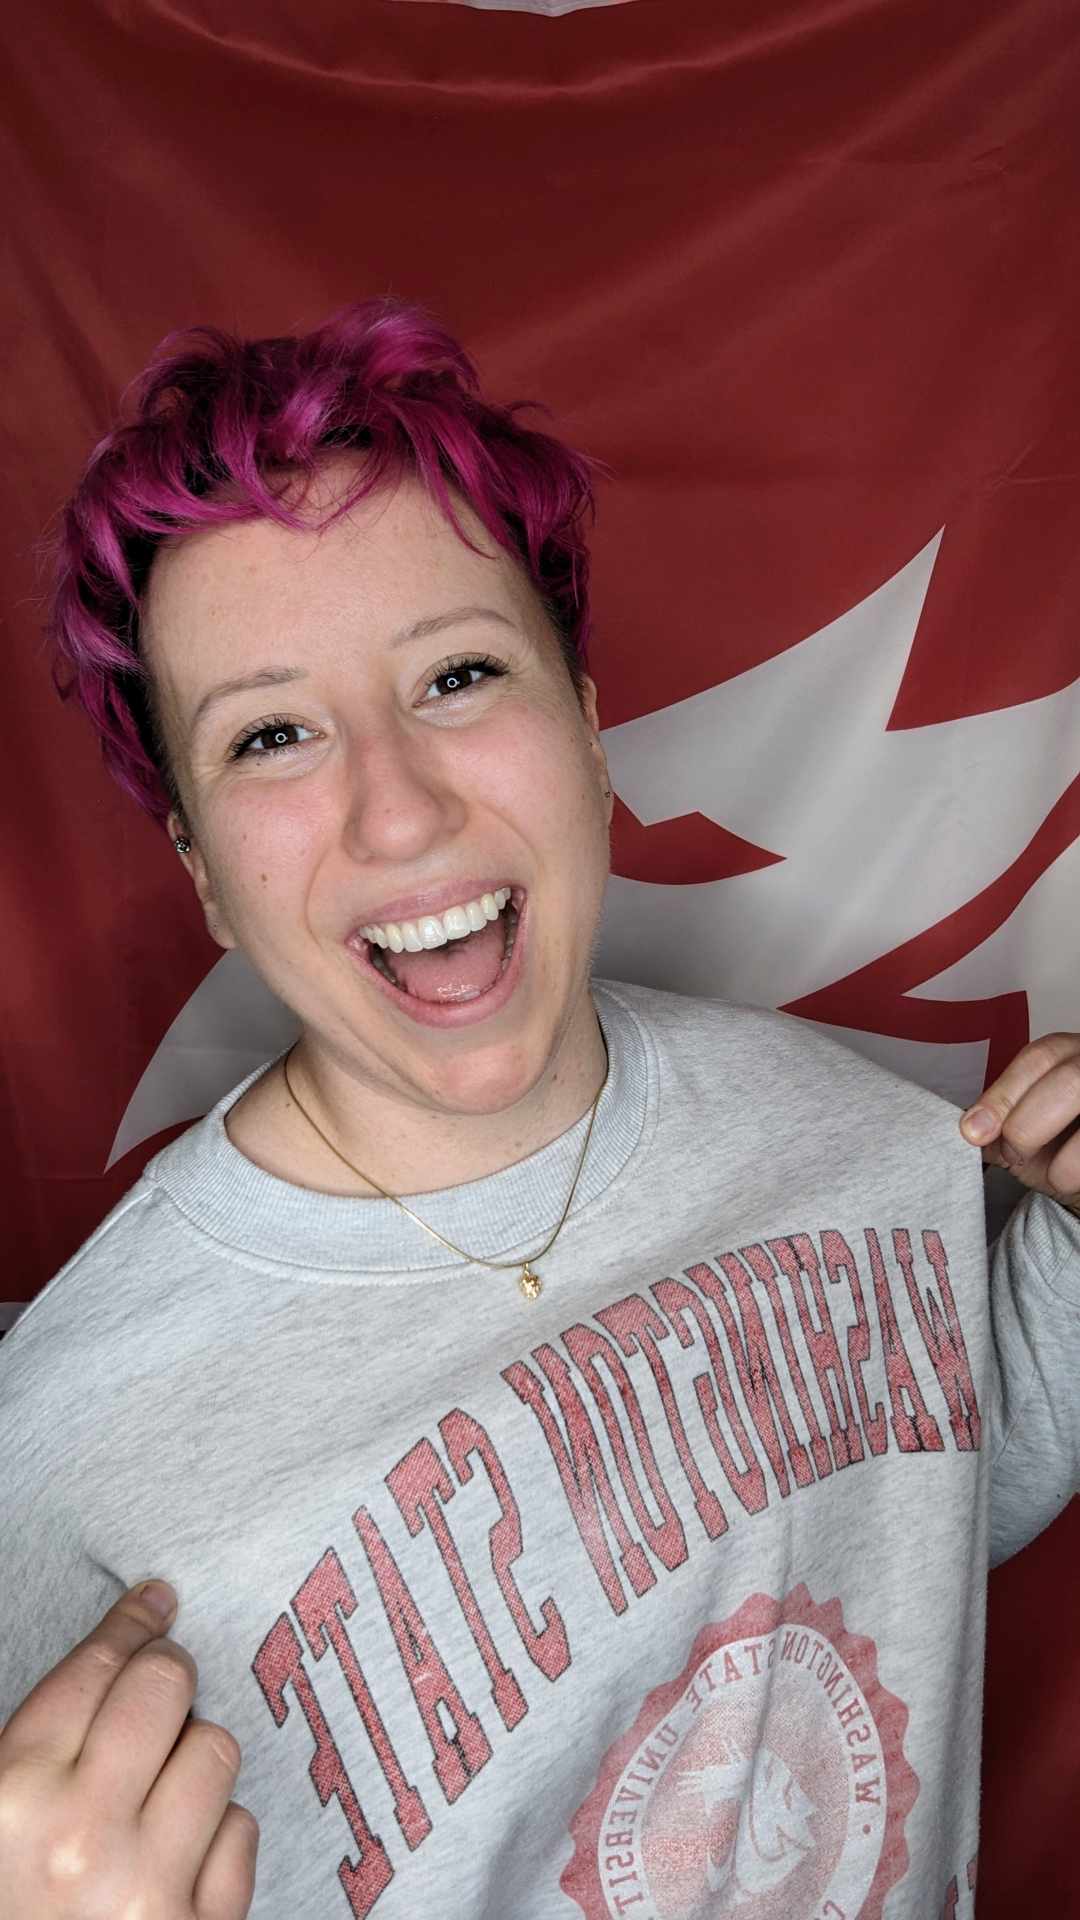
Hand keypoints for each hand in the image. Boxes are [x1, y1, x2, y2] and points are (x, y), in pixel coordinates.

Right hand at [0, 1581, 257, 1918]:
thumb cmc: (10, 1901)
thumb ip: (39, 1749)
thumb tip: (120, 1654)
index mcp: (10, 1798)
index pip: (94, 1667)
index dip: (131, 1624)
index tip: (155, 1602)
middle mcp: (80, 1835)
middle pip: (167, 1685)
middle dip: (168, 1679)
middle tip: (161, 1693)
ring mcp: (147, 1887)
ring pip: (215, 1751)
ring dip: (193, 1763)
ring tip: (157, 1797)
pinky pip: (240, 1831)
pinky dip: (217, 1836)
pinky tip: (180, 1858)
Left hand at [960, 1032, 1079, 1215]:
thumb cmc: (1056, 1143)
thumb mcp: (1023, 1126)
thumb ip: (997, 1122)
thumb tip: (971, 1128)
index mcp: (1068, 1052)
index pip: (1038, 1058)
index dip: (1003, 1095)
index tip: (974, 1131)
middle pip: (1069, 1080)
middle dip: (1029, 1124)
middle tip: (1013, 1154)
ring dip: (1064, 1159)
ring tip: (1053, 1177)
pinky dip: (1077, 1170)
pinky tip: (1071, 1181)